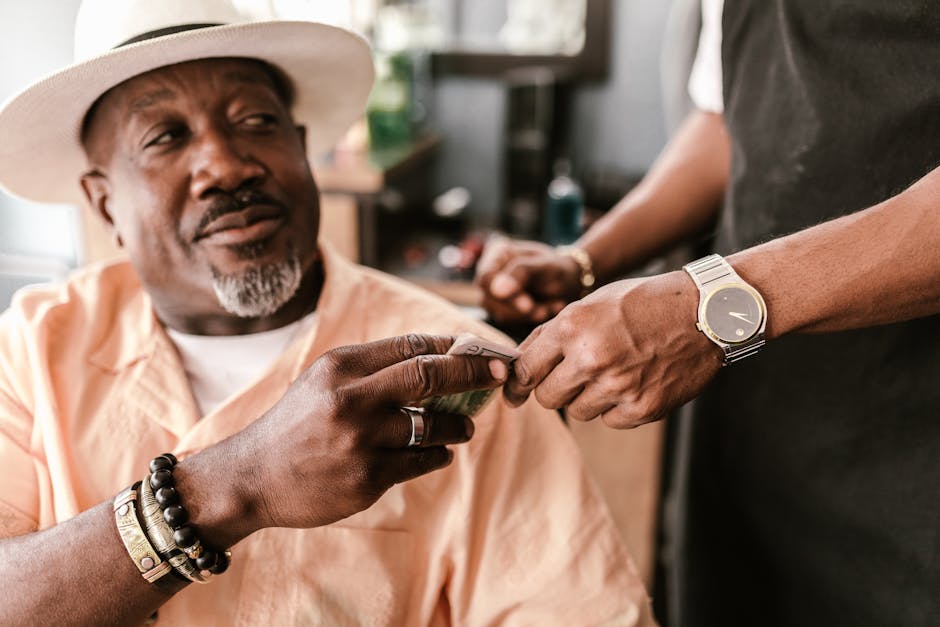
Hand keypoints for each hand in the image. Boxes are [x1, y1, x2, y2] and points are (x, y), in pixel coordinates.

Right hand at [237, 334, 507, 529]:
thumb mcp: (323, 381)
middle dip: (475, 372)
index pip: (411, 345)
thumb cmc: (295, 424)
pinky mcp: (367, 477)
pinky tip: (439, 452)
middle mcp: (351, 398)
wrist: (251, 477)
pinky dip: (439, 454)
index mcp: (341, 366)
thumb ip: (372, 368)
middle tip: (503, 374)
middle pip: (430, 375)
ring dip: (459, 424)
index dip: (452, 346)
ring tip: (465, 426)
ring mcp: (361, 440)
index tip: (479, 351)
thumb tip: (437, 356)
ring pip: (433, 425)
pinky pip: (422, 461)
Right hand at [475, 237, 582, 323]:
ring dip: (527, 315)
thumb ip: (521, 272)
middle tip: (543, 311)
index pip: (486, 277)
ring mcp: (493, 293)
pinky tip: (547, 310)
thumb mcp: (545, 266)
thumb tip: (497, 290)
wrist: (569, 284)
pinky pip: (510, 320)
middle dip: (519, 308)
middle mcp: (490, 273)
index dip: (503, 294)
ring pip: (499, 312)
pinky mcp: (501, 309)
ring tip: (550, 308)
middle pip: (489, 298)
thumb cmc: (557, 269)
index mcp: (497, 252)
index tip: (528, 304)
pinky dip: (530, 319)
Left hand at [503, 272, 720, 427]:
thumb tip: (518, 364)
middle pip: (547, 397)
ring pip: (578, 411)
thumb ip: (553, 333)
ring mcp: (617, 386)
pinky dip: (618, 408)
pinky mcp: (642, 408)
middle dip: (554, 389)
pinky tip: (635, 382)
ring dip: (588, 397)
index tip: (516, 392)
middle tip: (574, 376)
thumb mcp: (591, 303)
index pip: (526, 369)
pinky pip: (610, 421)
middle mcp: (591, 358)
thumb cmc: (643, 303)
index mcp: (572, 326)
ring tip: (613, 372)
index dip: (517, 384)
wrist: (704, 313)